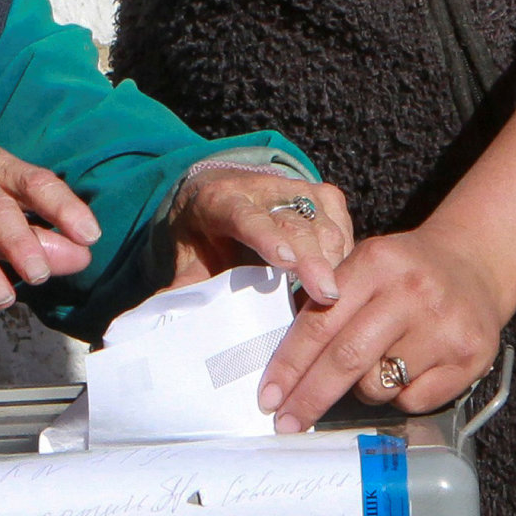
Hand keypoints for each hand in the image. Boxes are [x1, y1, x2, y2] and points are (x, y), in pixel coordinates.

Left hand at [169, 167, 355, 304]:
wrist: (219, 192)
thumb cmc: (204, 234)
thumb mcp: (187, 258)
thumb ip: (185, 288)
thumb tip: (170, 326)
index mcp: (222, 200)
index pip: (246, 217)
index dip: (266, 236)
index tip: (284, 259)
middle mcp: (264, 188)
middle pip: (295, 224)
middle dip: (314, 260)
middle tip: (328, 297)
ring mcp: (299, 189)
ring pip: (324, 226)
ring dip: (334, 265)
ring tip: (336, 304)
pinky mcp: (324, 196)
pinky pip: (343, 228)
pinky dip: (345, 259)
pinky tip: (343, 287)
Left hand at [256, 227, 511, 431]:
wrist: (477, 262)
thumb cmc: (408, 272)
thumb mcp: (366, 267)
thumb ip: (328, 304)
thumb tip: (284, 371)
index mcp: (376, 264)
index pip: (320, 323)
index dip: (289, 365)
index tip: (269, 398)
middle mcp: (413, 292)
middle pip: (346, 359)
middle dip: (310, 397)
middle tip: (287, 422)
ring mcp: (445, 326)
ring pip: (378, 386)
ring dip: (364, 389)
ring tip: (380, 364)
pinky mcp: (470, 356)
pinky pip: (414, 400)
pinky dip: (402, 395)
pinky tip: (412, 369)